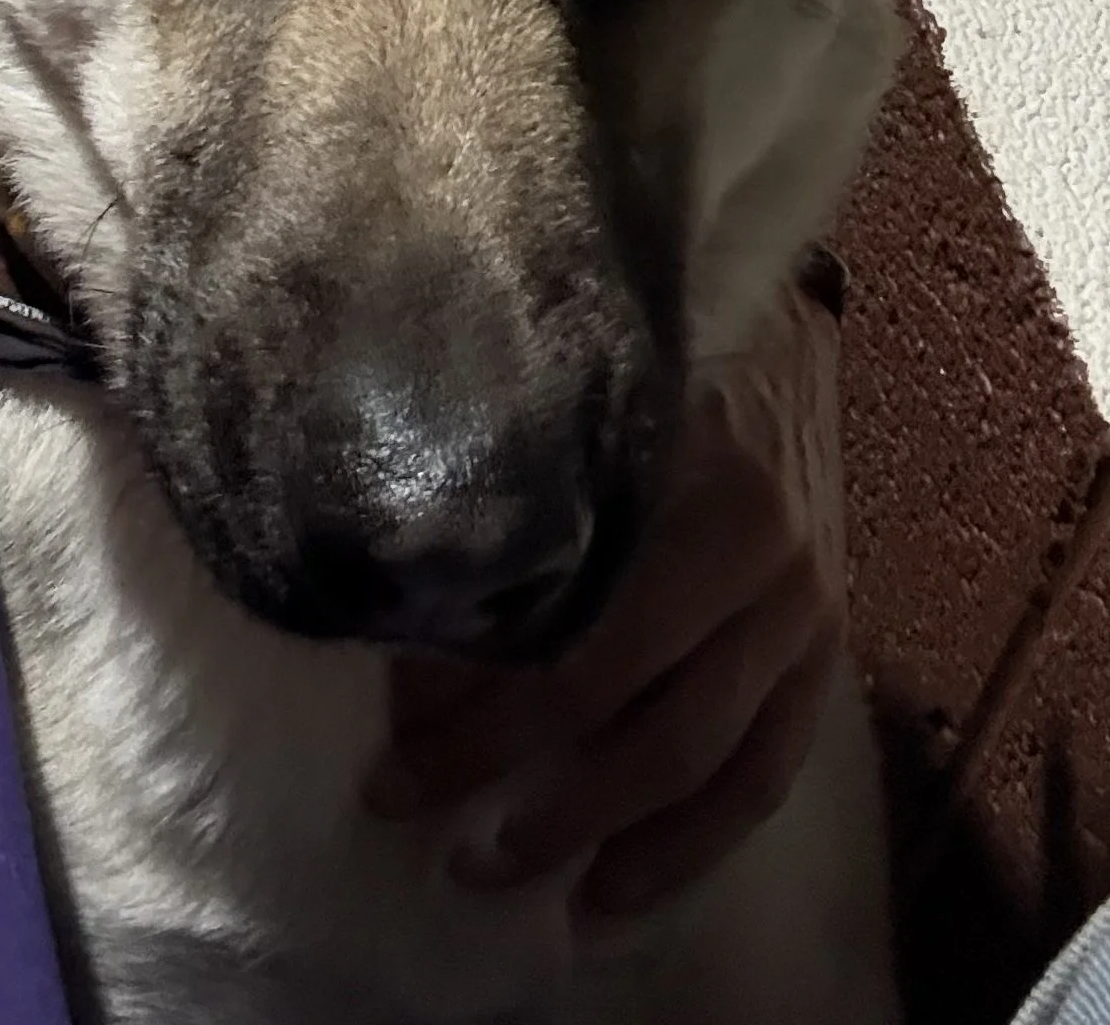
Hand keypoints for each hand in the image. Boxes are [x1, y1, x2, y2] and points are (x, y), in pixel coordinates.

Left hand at [363, 277, 846, 921]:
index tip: (393, 760)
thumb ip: (503, 485)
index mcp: (697, 491)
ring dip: (606, 837)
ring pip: (710, 765)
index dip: (482, 717)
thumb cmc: (644, 344)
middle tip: (429, 829)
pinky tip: (620, 887)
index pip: (580, 644)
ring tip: (506, 878)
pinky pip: (766, 772)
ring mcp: (806, 616)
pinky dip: (695, 843)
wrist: (776, 325)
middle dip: (527, 789)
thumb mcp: (575, 391)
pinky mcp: (821, 651)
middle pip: (640, 718)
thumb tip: (391, 610)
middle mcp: (767, 566)